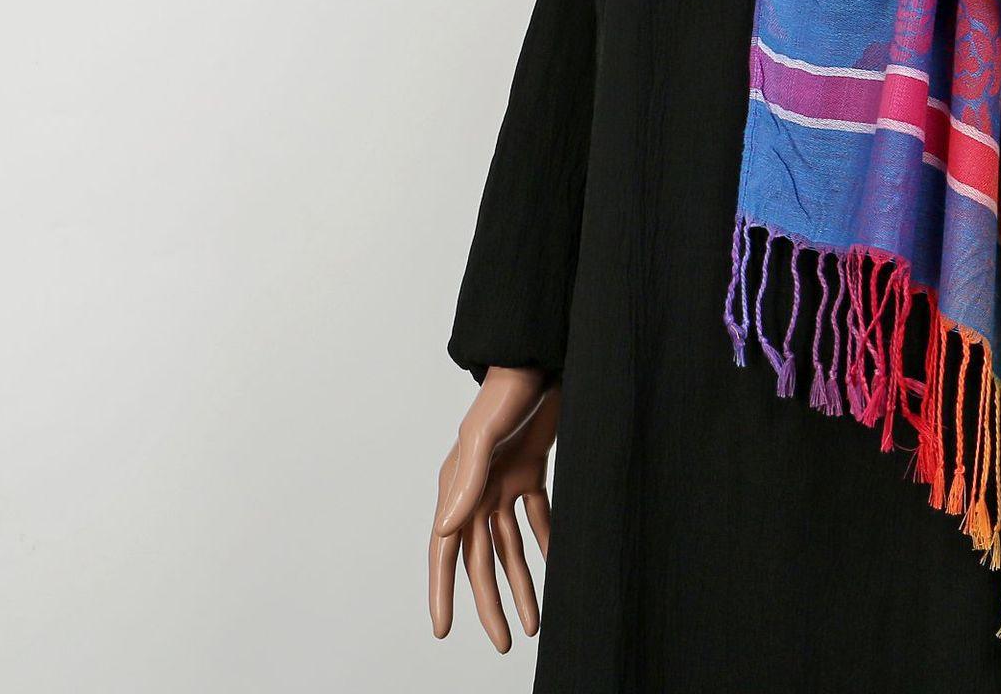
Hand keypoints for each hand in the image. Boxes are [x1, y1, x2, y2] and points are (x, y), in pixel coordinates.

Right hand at [429, 367, 560, 651]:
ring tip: (535, 622)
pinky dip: (545, 542)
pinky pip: (537, 518)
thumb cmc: (506, 393)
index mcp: (457, 487)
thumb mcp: (484, 435)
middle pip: (482, 558)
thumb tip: (446, 529)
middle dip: (491, 602)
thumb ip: (467, 480)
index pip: (445, 550)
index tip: (444, 630)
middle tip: (507, 641)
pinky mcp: (531, 470)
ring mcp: (503, 482)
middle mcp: (477, 491)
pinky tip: (557, 568)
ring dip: (521, 583)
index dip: (442, 591)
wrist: (539, 360)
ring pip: (511, 546)